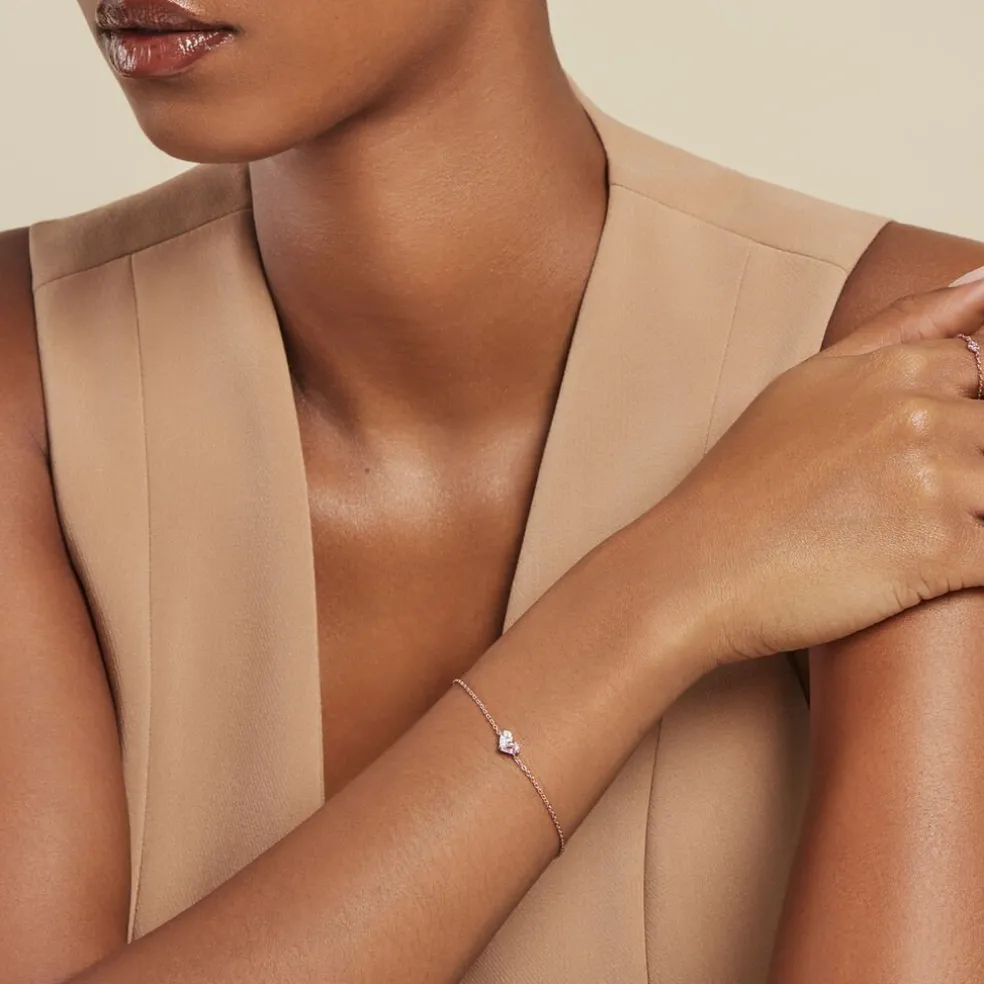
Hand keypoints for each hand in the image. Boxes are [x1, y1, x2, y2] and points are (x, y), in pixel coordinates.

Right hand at [657, 278, 983, 663]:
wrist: (700, 564)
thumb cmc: (747, 481)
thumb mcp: (813, 382)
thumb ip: (906, 327)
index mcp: (895, 371)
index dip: (962, 415)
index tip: (914, 452)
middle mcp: (922, 416)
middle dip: (968, 469)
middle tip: (891, 497)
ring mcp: (936, 482)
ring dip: (970, 514)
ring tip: (899, 531)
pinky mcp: (942, 553)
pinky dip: (975, 564)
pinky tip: (925, 566)